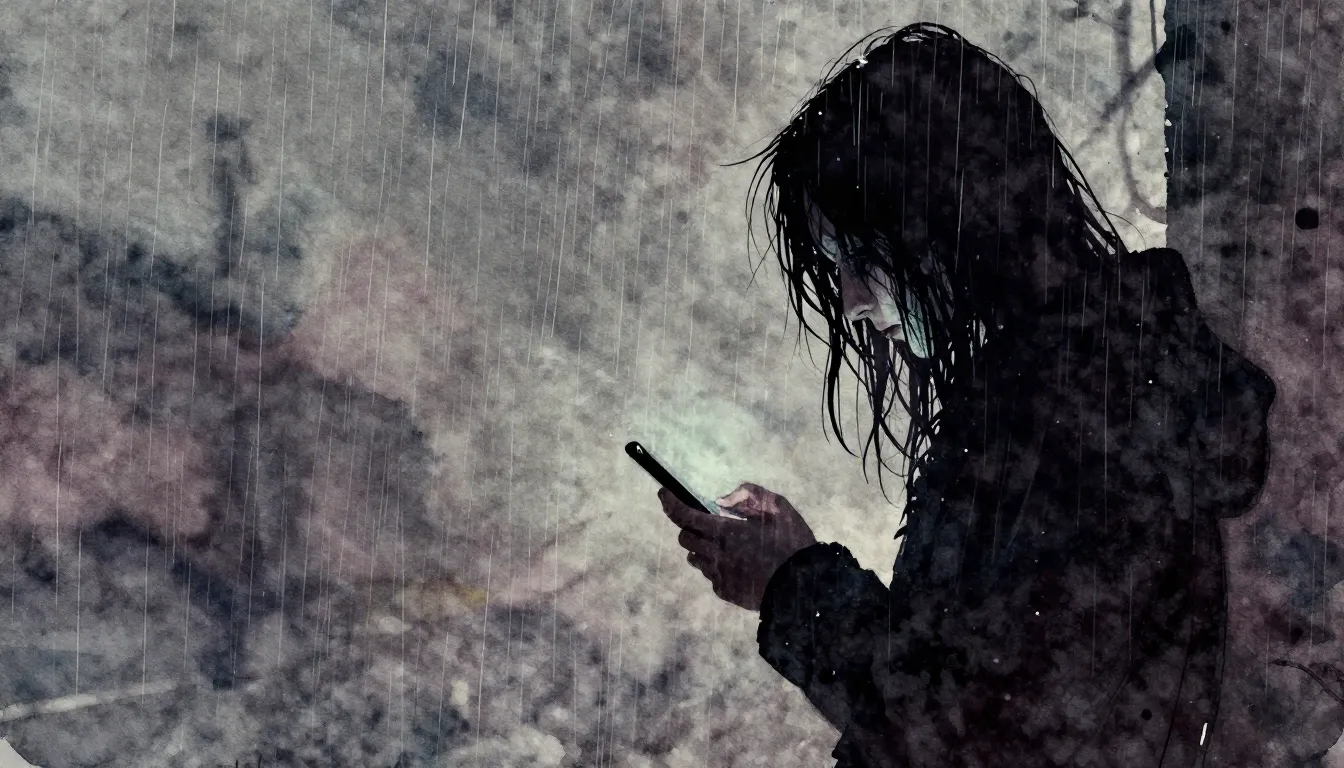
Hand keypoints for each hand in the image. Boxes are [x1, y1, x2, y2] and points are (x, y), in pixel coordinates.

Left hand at [659, 482, 818, 610]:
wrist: (802, 587)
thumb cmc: (793, 544)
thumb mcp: (780, 508)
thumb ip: (750, 495)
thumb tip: (722, 498)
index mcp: (727, 532)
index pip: (686, 516)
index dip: (670, 503)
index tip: (663, 494)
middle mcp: (717, 554)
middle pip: (684, 538)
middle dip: (688, 527)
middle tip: (705, 523)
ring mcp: (719, 575)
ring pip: (694, 558)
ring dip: (700, 548)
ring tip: (724, 546)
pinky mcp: (725, 592)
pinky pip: (710, 575)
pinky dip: (716, 566)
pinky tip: (737, 565)